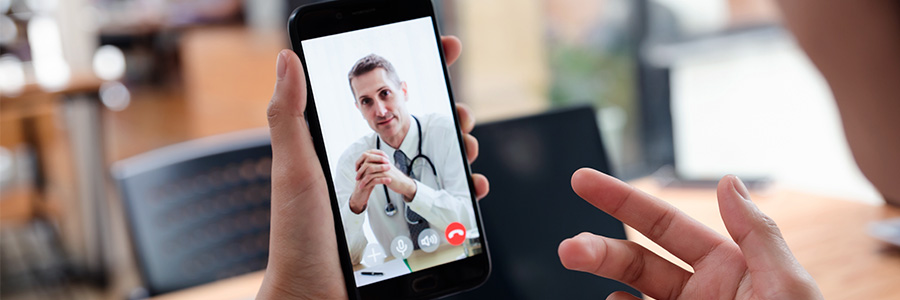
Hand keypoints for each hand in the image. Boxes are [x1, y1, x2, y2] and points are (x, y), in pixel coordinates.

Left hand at [258, 36, 487, 299]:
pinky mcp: (412, 232)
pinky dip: (468, 195)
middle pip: (424, 134)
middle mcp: (375, 173)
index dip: (420, 72)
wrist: (315, 296)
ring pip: (442, 167)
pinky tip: (475, 188)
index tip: (448, 48)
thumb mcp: (294, 167)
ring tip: (469, 147)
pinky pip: (449, 208)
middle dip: (450, 117)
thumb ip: (289, 114)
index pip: (389, 101)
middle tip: (461, 114)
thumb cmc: (297, 235)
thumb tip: (287, 57)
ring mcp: (395, 203)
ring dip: (463, 151)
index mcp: (349, 152)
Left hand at [353, 150, 416, 201]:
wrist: (403, 183)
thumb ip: (377, 165)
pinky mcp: (386, 176)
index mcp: (382, 159)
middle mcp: (383, 162)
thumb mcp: (385, 169)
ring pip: (369, 171)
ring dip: (363, 179)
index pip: (367, 156)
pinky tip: (365, 187)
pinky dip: (367, 183)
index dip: (360, 162)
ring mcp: (384, 168)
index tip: (357, 169)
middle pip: (367, 162)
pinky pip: (373, 178)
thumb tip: (366, 165)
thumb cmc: (394, 177)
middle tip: (357, 178)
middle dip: (360, 171)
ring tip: (360, 185)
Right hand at [558, 168, 822, 299]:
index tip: (582, 181)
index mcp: (728, 266)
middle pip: (635, 259)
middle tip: (569, 249)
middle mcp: (700, 292)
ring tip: (580, 272)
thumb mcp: (787, 286)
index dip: (621, 199)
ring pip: (627, 294)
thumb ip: (756, 234)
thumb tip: (728, 182)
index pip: (664, 224)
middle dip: (598, 248)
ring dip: (601, 280)